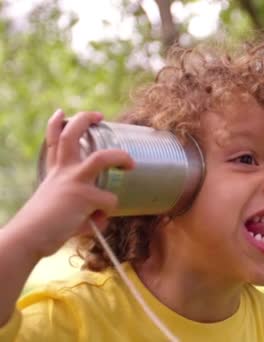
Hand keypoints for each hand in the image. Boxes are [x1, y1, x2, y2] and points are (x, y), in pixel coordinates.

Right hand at [10, 109, 134, 258]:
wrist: (28, 239)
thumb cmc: (44, 229)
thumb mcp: (59, 210)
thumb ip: (81, 208)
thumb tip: (100, 217)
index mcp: (54, 173)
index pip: (54, 142)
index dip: (57, 124)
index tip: (62, 112)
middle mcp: (63, 172)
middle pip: (72, 135)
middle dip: (84, 119)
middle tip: (99, 115)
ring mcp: (73, 181)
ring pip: (102, 158)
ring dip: (120, 157)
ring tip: (130, 163)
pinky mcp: (84, 196)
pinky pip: (109, 201)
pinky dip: (106, 213)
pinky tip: (96, 222)